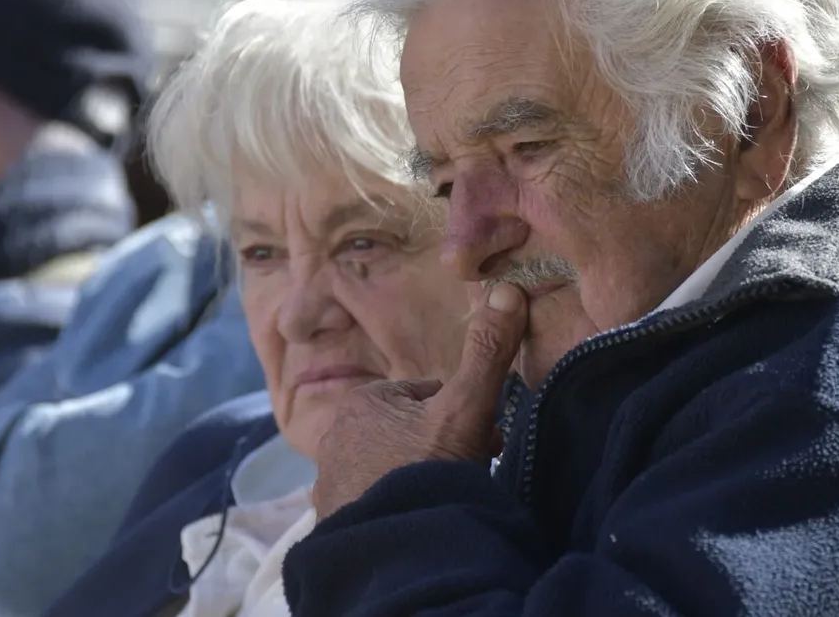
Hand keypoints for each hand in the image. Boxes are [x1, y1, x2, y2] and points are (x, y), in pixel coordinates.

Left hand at [311, 283, 527, 518]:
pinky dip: (397, 502)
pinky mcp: (333, 518)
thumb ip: (487, 353)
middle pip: (409, 430)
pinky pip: (374, 498)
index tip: (486, 439)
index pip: (427, 395)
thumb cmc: (427, 470)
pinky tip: (419, 514)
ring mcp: (331, 481)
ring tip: (445, 494)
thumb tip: (507, 290)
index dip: (463, 414)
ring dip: (419, 474)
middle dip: (442, 445)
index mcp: (362, 402)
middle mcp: (335, 436)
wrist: (398, 549)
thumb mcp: (466, 408)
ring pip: (392, 464)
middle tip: (470, 468)